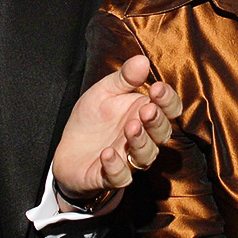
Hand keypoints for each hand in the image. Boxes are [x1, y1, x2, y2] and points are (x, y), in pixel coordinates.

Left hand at [51, 53, 182, 197]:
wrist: (69, 151)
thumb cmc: (92, 119)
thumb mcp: (104, 92)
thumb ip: (123, 78)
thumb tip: (142, 60)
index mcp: (144, 114)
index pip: (169, 109)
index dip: (167, 100)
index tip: (157, 89)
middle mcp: (142, 138)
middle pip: (162, 133)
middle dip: (157, 121)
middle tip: (146, 110)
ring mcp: (128, 159)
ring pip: (146, 156)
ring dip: (141, 142)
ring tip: (130, 128)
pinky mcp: (110, 177)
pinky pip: (120, 177)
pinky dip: (116, 167)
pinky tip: (107, 154)